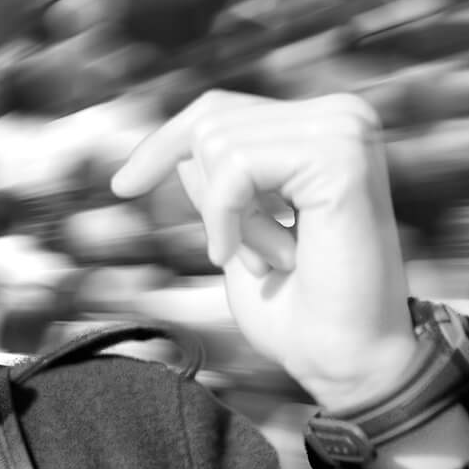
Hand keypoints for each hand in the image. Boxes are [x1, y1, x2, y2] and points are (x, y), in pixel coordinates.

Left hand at [111, 91, 419, 411]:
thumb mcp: (239, 230)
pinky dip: (233, 219)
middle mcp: (343, 115)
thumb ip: (221, 182)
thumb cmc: (296, 307)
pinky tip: (278, 258)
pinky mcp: (341, 154)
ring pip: (218, 144)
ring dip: (229, 216)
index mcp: (323, 129)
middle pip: (211, 122)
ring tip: (274, 258)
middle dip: (210, 199)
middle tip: (246, 254)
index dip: (164, 144)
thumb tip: (184, 144)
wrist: (344, 357)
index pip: (220, 110)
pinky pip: (236, 168)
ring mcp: (346, 129)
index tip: (122, 186)